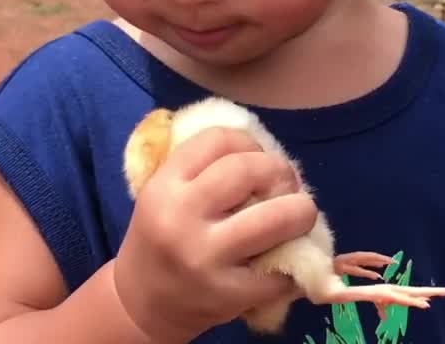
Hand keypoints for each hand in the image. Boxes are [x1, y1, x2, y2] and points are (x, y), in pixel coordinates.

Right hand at [112, 126, 318, 341]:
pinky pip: (284, 268)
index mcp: (164, 187)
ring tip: (300, 214)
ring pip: (276, 217)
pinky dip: (299, 259)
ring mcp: (206, 258)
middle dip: (280, 171)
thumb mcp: (165, 195)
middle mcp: (182, 218)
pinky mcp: (230, 295)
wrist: (142, 304)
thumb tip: (264, 148)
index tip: (257, 157)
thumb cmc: (161, 240)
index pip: (219, 140)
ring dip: (302, 211)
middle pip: (249, 170)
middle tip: (286, 184)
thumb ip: (203, 169)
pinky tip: (290, 255)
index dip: (249, 142)